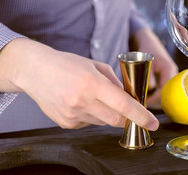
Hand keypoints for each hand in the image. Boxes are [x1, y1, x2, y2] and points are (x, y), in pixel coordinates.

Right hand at [0, 38, 158, 130]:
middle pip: (116, 120)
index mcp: (92, 83)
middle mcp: (82, 101)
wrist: (34, 71)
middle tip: (125, 107)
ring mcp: (73, 115)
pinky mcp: (66, 123)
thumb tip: (129, 97)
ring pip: (103, 122)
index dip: (142, 116)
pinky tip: (80, 102)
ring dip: (107, 113)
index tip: (153, 123)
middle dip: (126, 116)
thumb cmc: (66, 64)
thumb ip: (114, 82)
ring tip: (93, 97)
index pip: (124, 105)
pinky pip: (89, 123)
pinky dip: (92, 115)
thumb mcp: (95, 65)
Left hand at [129, 29, 178, 108]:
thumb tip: (151, 89)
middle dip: (155, 101)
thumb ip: (149, 75)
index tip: (144, 102)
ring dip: (154, 98)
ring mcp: (169, 76)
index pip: (166, 90)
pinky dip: (154, 93)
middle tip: (142, 103)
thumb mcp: (146, 61)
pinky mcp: (165, 77)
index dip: (155, 99)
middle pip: (166, 94)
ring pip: (164, 92)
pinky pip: (161, 88)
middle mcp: (172, 74)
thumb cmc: (146, 48)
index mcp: (169, 69)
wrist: (147, 40)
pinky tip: (145, 94)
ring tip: (142, 100)